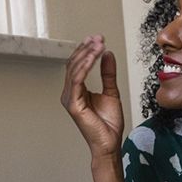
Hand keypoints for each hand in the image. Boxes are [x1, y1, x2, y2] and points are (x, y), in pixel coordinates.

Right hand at [61, 35, 124, 158]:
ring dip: (87, 54)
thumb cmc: (108, 124)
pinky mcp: (73, 105)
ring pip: (75, 69)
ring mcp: (70, 99)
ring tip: (98, 44)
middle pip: (74, 64)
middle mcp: (70, 94)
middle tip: (98, 38)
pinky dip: (86, 66)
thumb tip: (107, 55)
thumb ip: (108, 73)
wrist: (109, 144)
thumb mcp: (111, 92)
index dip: (86, 50)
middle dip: (86, 49)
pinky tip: (94, 56)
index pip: (77, 65)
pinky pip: (78, 79)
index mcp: (76, 91)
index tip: (98, 39)